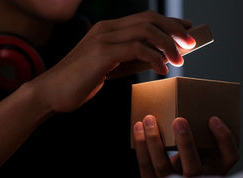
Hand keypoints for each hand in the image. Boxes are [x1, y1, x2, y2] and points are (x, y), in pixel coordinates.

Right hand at [29, 11, 195, 112]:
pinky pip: (137, 48)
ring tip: (179, 61)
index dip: (169, 22)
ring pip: (146, 30)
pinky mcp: (102, 52)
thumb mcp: (109, 68)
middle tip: (191, 44)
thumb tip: (157, 57)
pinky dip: (154, 58)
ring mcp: (103, 38)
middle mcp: (106, 28)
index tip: (187, 31)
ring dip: (168, 44)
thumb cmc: (78, 83)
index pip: (145, 18)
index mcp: (107, 29)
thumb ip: (130, 59)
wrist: (51, 93)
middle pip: (149, 18)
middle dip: (174, 29)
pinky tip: (162, 70)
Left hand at [133, 115, 238, 177]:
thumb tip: (185, 107)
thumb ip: (198, 141)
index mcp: (215, 172)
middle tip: (179, 120)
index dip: (224, 138)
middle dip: (186, 143)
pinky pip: (145, 164)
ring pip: (163, 165)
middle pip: (194, 168)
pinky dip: (141, 144)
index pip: (230, 157)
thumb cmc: (185, 167)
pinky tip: (138, 128)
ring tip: (150, 119)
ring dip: (155, 140)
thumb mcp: (199, 156)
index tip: (213, 119)